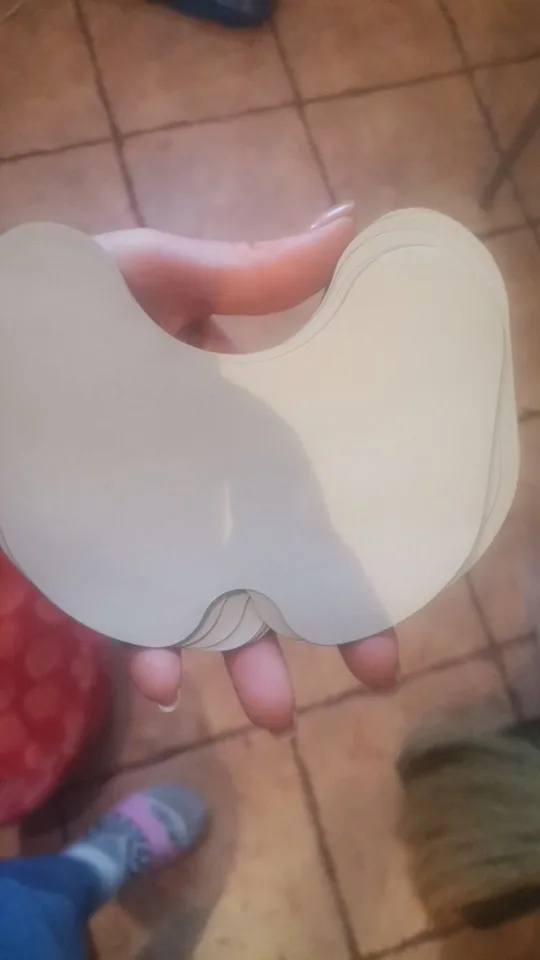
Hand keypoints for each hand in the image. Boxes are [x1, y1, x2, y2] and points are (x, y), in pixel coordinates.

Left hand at [96, 211, 398, 733]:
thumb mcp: (161, 275)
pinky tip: (166, 681)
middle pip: (268, 562)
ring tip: (276, 711)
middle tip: (370, 672)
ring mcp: (144, 523)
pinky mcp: (89, 551)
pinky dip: (147, 648)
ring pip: (205, 603)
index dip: (348, 545)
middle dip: (316, 623)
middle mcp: (197, 482)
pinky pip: (122, 612)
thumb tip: (349, 225)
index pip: (304, 491)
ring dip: (242, 658)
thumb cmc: (65, 303)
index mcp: (230, 422)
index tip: (388, 597)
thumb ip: (250, 271)